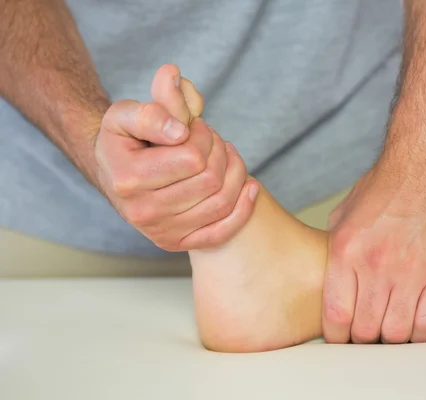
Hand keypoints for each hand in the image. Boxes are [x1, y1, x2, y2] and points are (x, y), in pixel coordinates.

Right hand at [93, 64, 258, 249]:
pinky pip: (222, 232)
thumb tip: (180, 126)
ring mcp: (162, 232)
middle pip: (210, 180)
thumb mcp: (125, 115)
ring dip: (235, 172)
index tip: (194, 126)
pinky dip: (243, 208)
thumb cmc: (125, 140)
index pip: (191, 157)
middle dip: (218, 151)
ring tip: (225, 154)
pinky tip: (250, 186)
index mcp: (128, 179)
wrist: (114, 173)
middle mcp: (143, 213)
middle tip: (210, 139)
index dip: (201, 134)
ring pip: (222, 202)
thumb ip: (151, 112)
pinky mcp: (178, 243)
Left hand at [322, 155, 425, 343]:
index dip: (336, 336)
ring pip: (397, 333)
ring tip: (389, 329)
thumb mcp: (344, 214)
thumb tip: (328, 277)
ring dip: (390, 339)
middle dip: (362, 340)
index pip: (335, 314)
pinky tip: (413, 326)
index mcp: (347, 250)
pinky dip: (418, 334)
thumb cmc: (385, 187)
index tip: (340, 337)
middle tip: (366, 334)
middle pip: (366, 331)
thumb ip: (334, 250)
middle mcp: (377, 265)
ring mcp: (412, 272)